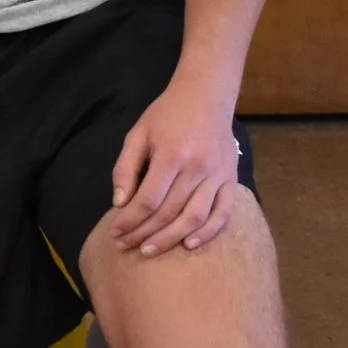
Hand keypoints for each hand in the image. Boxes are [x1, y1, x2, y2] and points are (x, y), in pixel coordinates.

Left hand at [107, 72, 242, 256]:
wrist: (206, 97)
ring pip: (195, 218)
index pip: (148, 199)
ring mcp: (218, 176)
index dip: (129, 220)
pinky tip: (189, 244)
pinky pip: (223, 213)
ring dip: (171, 238)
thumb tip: (120, 203)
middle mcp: (197, 169)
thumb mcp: (138, 134)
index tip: (114, 232)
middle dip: (144, 233)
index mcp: (171, 155)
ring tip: (150, 250)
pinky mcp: (232, 179)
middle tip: (126, 246)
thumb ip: (126, 168)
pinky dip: (208, 232)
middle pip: (169, 212)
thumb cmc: (166, 115)